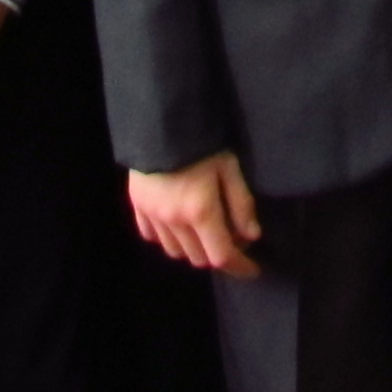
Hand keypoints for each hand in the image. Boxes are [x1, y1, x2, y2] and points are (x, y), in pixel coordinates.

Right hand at [129, 152, 263, 277]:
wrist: (159, 121)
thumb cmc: (201, 140)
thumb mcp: (229, 166)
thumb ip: (241, 203)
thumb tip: (251, 235)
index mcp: (200, 211)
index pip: (222, 256)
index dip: (240, 267)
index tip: (253, 270)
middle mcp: (175, 221)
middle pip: (199, 258)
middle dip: (218, 255)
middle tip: (232, 239)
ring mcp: (153, 216)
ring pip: (176, 252)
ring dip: (194, 249)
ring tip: (205, 231)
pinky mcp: (137, 206)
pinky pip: (153, 237)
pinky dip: (168, 238)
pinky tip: (178, 224)